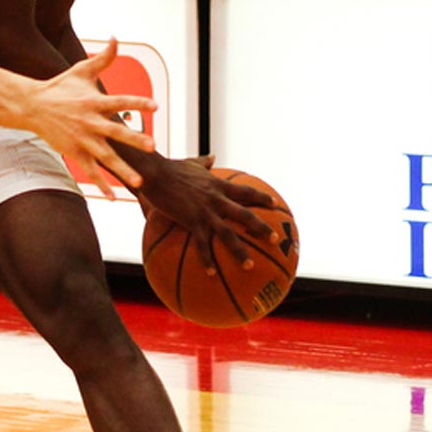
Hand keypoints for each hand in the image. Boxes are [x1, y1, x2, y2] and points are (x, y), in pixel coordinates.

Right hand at [26, 40, 156, 191]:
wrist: (32, 105)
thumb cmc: (61, 87)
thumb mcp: (81, 70)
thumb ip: (104, 59)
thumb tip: (116, 38)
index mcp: (94, 101)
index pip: (120, 101)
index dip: (137, 102)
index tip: (155, 106)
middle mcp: (90, 122)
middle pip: (114, 132)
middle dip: (133, 139)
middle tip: (151, 145)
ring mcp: (82, 139)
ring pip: (105, 157)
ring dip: (122, 170)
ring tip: (139, 182)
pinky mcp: (74, 152)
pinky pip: (90, 171)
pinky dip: (101, 185)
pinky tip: (114, 197)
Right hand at [136, 155, 275, 273]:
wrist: (155, 174)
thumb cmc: (170, 167)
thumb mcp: (191, 163)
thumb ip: (204, 162)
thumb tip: (213, 157)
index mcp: (218, 185)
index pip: (246, 191)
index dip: (262, 198)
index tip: (276, 205)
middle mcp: (216, 199)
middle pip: (245, 215)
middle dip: (262, 228)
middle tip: (276, 240)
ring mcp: (205, 212)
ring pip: (228, 234)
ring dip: (240, 251)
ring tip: (250, 266)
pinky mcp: (191, 222)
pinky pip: (201, 245)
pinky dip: (207, 260)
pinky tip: (211, 274)